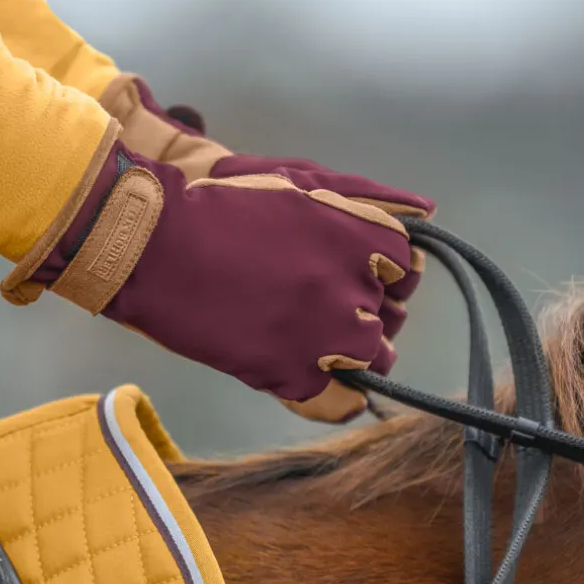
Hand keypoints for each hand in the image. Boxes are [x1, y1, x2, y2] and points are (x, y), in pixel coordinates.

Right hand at [1, 127, 412, 422]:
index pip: (407, 267)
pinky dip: (338, 397)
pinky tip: (313, 377)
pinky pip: (344, 404)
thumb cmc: (222, 201)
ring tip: (307, 334)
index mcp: (362, 237)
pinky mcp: (292, 377)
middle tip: (311, 298)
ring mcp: (326, 337)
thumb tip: (430, 212)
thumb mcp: (300, 180)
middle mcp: (355, 288)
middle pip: (391, 315)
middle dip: (364, 308)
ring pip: (374, 359)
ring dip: (351, 350)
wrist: (153, 244)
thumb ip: (369, 196)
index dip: (379, 270)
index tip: (347, 267)